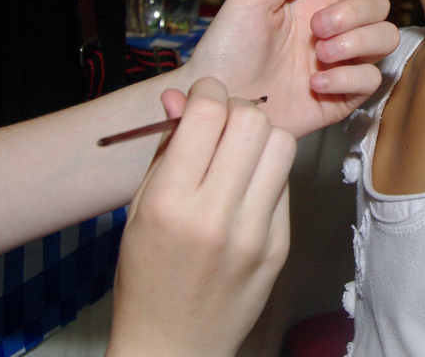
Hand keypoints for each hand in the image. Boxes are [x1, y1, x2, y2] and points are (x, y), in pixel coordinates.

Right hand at [107, 78, 296, 356]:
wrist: (173, 345)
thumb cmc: (147, 276)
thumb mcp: (139, 209)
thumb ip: (166, 149)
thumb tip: (181, 97)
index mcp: (170, 203)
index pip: (208, 115)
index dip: (208, 93)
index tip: (203, 97)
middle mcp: (216, 216)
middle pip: (253, 122)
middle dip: (238, 110)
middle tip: (224, 124)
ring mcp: (254, 234)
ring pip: (282, 146)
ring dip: (261, 138)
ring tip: (240, 154)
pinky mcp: (279, 247)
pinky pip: (285, 184)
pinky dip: (267, 175)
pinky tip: (247, 190)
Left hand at [181, 0, 399, 137]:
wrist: (218, 101)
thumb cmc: (226, 48)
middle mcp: (335, 28)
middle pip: (379, 5)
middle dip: (355, 12)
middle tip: (317, 27)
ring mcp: (342, 62)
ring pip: (386, 39)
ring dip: (357, 43)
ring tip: (319, 54)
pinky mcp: (343, 95)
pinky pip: (371, 79)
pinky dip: (347, 78)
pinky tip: (314, 83)